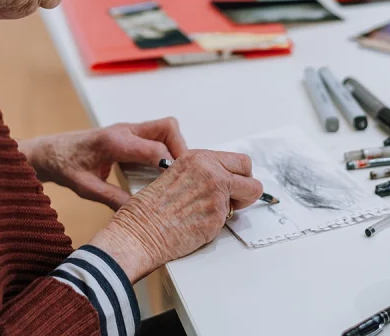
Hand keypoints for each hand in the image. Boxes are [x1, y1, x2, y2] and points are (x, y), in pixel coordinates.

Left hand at [20, 118, 186, 209]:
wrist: (51, 151)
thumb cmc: (66, 166)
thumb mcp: (86, 188)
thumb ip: (112, 199)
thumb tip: (138, 213)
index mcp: (114, 142)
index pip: (155, 149)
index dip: (171, 165)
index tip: (180, 183)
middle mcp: (125, 130)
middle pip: (167, 127)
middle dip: (181, 148)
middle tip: (184, 175)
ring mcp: (129, 129)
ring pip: (165, 128)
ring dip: (176, 147)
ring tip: (178, 174)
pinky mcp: (131, 134)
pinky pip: (158, 135)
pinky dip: (167, 148)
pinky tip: (164, 170)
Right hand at [90, 150, 262, 282]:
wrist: (140, 231)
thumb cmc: (150, 208)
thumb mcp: (178, 174)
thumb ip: (202, 173)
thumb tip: (221, 179)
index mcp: (199, 158)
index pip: (239, 160)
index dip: (239, 174)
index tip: (234, 183)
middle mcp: (211, 171)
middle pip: (250, 174)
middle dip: (246, 187)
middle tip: (235, 198)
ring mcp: (216, 193)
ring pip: (248, 197)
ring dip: (235, 206)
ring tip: (210, 212)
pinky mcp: (217, 216)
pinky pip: (230, 219)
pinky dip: (220, 223)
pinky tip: (200, 224)